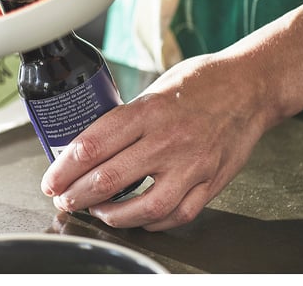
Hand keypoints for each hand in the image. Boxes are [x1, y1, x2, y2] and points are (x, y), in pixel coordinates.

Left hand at [41, 52, 269, 230]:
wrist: (250, 86)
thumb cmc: (200, 81)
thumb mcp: (155, 87)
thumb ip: (127, 117)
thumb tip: (93, 144)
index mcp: (148, 110)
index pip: (92, 145)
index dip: (64, 167)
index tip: (52, 178)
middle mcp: (167, 139)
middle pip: (109, 178)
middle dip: (77, 194)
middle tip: (64, 199)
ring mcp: (192, 164)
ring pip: (143, 206)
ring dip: (112, 216)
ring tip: (97, 212)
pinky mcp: (211, 181)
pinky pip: (178, 214)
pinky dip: (152, 222)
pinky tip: (138, 219)